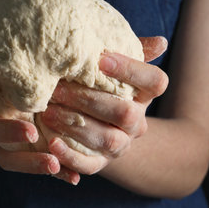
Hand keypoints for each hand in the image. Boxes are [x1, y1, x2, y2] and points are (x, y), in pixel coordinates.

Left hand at [40, 37, 168, 182]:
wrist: (95, 126)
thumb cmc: (98, 87)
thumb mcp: (111, 69)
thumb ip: (128, 52)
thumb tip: (161, 42)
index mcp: (143, 95)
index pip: (155, 82)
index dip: (131, 71)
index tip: (100, 60)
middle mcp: (136, 123)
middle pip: (125, 113)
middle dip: (89, 100)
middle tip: (58, 90)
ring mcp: (120, 146)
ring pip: (108, 140)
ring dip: (76, 126)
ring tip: (47, 113)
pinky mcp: (99, 164)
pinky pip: (89, 166)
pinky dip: (70, 157)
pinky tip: (52, 144)